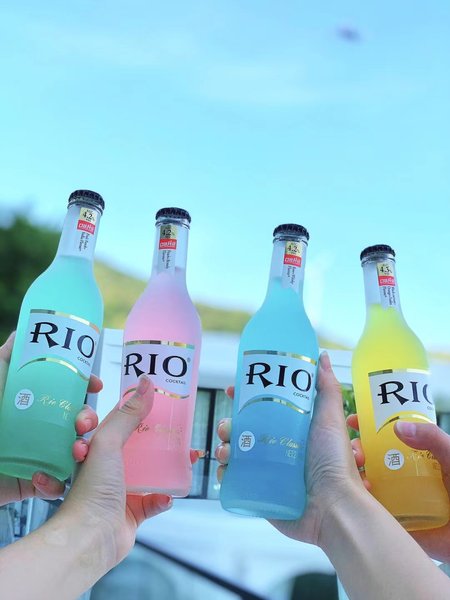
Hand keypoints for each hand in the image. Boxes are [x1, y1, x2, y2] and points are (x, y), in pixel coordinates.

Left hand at [0, 332, 100, 504]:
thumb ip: (8, 356)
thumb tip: (24, 330)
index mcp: (34, 403)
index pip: (69, 392)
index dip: (86, 387)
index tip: (97, 385)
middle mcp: (40, 427)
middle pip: (77, 420)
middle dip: (88, 419)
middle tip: (84, 422)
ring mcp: (38, 455)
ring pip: (74, 451)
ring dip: (82, 451)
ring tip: (75, 450)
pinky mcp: (32, 482)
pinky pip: (56, 483)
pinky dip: (57, 482)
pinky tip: (48, 475)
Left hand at [59, 376, 201, 566]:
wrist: (90, 537)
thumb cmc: (92, 489)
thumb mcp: (109, 442)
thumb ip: (128, 414)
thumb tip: (146, 383)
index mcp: (99, 447)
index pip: (120, 420)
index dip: (137, 408)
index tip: (157, 397)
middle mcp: (109, 466)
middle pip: (139, 445)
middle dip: (159, 437)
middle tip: (178, 427)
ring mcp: (121, 489)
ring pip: (151, 471)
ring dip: (169, 465)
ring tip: (188, 456)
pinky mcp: (133, 512)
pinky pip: (154, 501)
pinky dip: (164, 497)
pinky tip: (169, 495)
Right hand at [216, 352, 365, 545]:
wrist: (332, 506)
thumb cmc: (334, 460)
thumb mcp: (330, 417)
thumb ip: (325, 387)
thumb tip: (323, 355)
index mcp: (291, 427)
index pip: (262, 406)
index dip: (245, 397)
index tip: (233, 389)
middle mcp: (277, 446)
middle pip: (243, 428)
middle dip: (228, 423)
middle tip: (227, 426)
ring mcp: (267, 469)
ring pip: (235, 451)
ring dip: (224, 445)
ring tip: (227, 448)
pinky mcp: (259, 491)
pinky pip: (235, 478)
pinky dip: (225, 471)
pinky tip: (226, 467)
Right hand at [347, 414, 449, 562]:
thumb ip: (433, 438)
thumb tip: (399, 426)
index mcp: (416, 457)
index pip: (387, 437)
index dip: (368, 427)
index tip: (352, 421)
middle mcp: (403, 475)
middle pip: (371, 457)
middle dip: (356, 450)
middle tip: (356, 453)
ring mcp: (398, 497)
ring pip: (366, 480)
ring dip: (354, 474)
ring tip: (358, 475)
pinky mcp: (395, 521)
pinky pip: (371, 509)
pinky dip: (359, 501)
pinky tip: (360, 495)